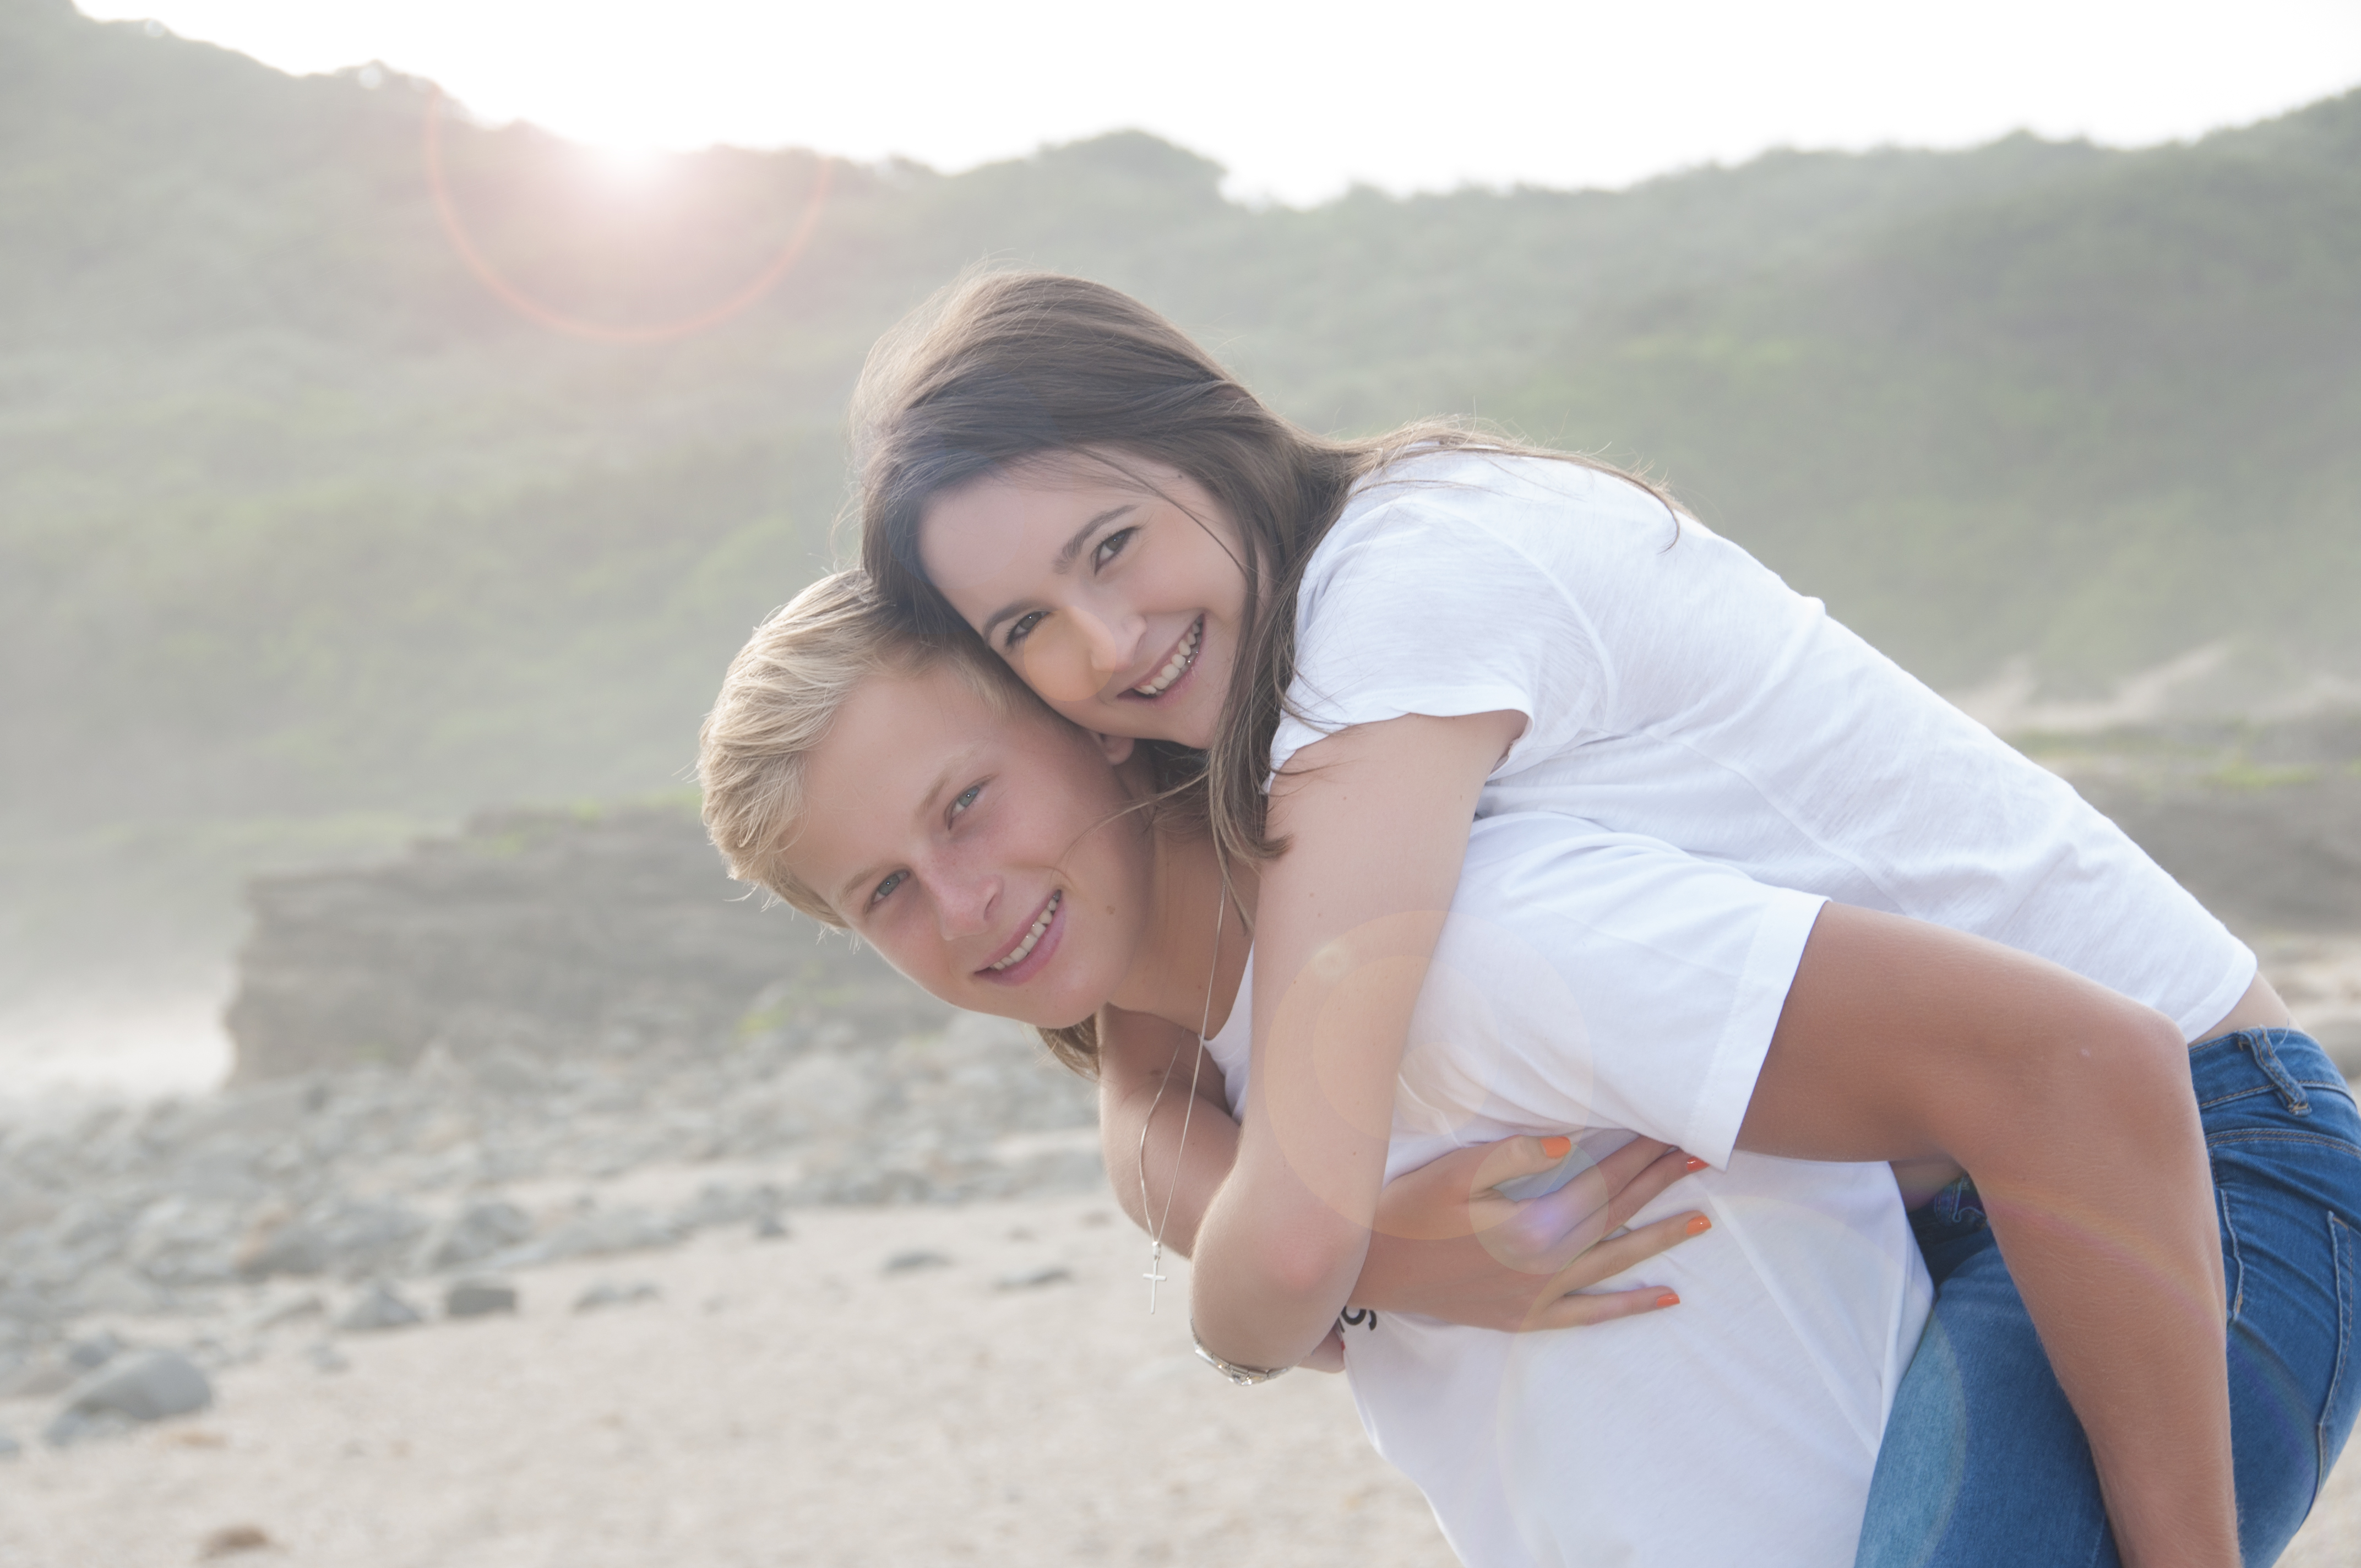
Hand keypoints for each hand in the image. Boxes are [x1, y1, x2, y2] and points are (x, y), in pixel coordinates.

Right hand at [1352, 1135, 1706, 1331]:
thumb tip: (1570, 1142)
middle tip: (1704, 1157)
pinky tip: (1667, 1296)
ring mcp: (1539, 1296)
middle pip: (1618, 1216)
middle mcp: (1547, 1265)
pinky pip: (1591, 1314)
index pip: (1602, 1180)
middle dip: (1661, 1184)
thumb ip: (1513, 1154)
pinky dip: (1630, 1306)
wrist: (1370, 1271)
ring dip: (1660, 1239)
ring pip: (1616, 1263)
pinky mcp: (1526, 1317)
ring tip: (1702, 1220)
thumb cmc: (1407, 1209)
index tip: (1673, 1129)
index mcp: (1533, 1225)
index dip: (1640, 1153)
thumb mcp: (1453, 1172)